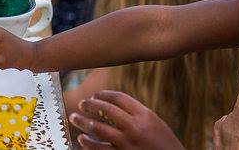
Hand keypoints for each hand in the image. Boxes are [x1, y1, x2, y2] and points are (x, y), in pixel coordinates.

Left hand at [69, 91, 183, 149]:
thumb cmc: (164, 145)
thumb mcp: (155, 124)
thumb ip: (136, 114)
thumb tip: (110, 104)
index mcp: (145, 115)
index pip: (119, 98)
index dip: (104, 94)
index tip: (95, 95)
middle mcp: (135, 127)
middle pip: (106, 109)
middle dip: (89, 104)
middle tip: (81, 104)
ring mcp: (127, 143)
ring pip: (98, 128)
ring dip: (83, 122)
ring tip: (75, 118)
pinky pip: (99, 148)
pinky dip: (88, 142)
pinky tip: (82, 139)